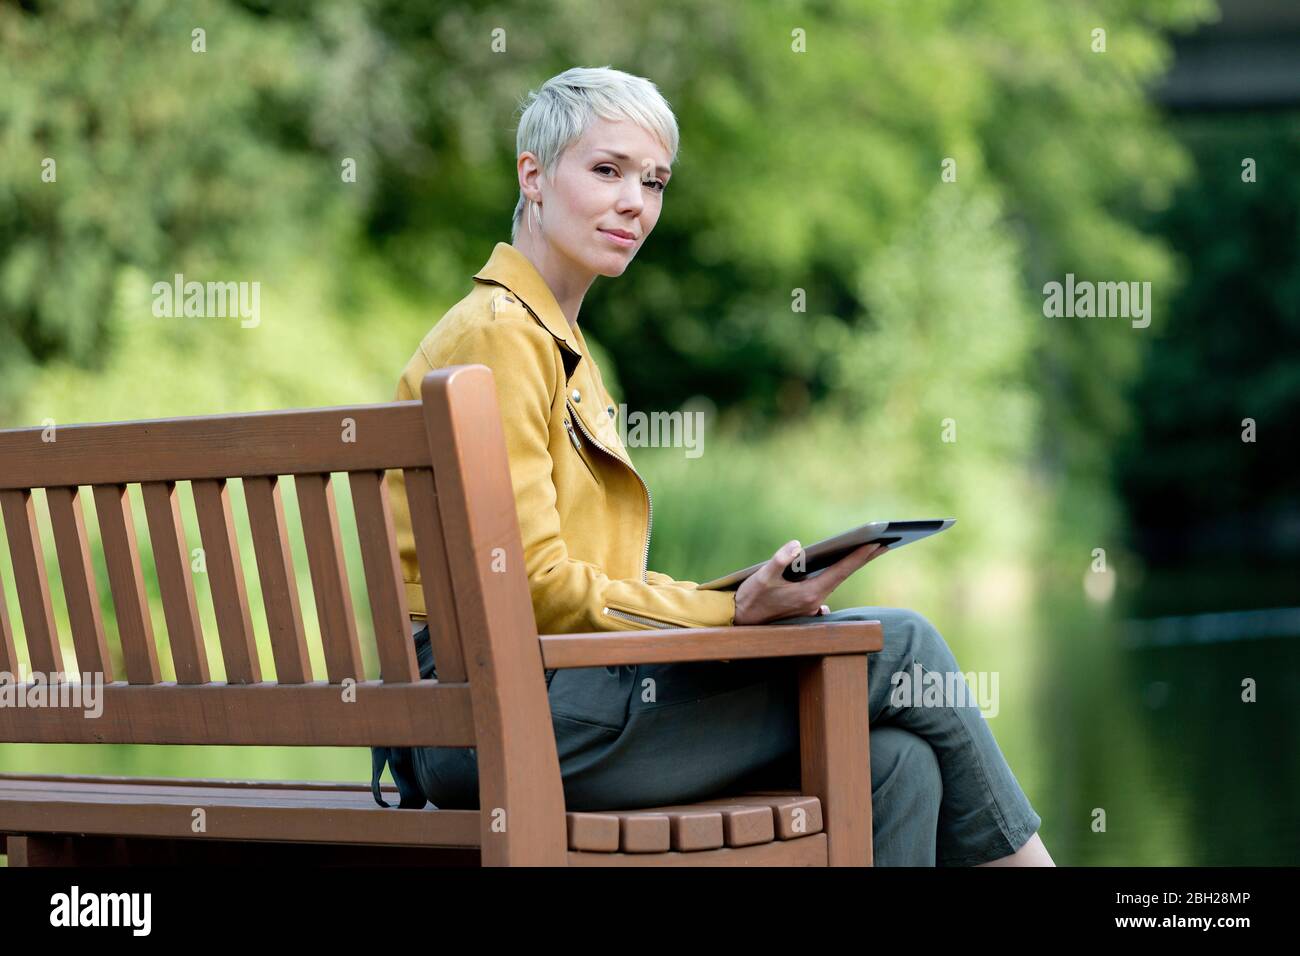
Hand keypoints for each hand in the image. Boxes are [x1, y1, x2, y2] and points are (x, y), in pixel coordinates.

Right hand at [733, 539, 887, 625]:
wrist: (742, 620)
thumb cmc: (751, 598)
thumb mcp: (762, 577)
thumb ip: (779, 560)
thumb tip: (797, 545)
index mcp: (809, 593)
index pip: (840, 571)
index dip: (858, 556)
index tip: (876, 543)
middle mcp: (815, 601)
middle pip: (844, 575)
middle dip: (864, 558)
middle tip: (886, 542)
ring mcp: (811, 606)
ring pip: (835, 580)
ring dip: (850, 565)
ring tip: (867, 549)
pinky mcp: (805, 606)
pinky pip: (824, 588)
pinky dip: (833, 575)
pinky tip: (838, 565)